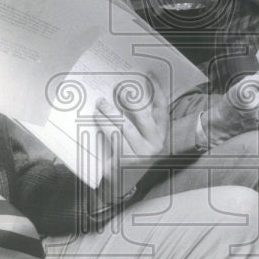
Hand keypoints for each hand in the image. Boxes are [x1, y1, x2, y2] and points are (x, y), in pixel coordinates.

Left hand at [95, 75, 169, 202]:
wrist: (123, 183)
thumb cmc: (132, 152)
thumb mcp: (141, 136)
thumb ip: (140, 119)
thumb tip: (127, 91)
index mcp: (162, 133)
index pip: (162, 107)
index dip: (157, 89)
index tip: (148, 75)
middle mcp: (155, 143)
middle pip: (143, 115)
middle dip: (129, 99)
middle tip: (118, 88)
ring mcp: (141, 153)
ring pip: (124, 126)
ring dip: (110, 111)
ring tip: (100, 102)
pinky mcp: (126, 160)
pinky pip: (113, 137)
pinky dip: (103, 124)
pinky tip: (96, 117)